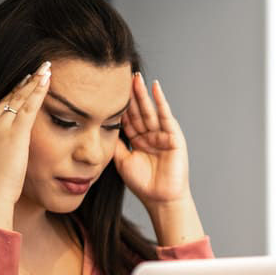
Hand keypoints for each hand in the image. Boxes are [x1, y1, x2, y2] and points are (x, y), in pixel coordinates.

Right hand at [0, 62, 51, 228]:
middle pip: (6, 99)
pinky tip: (47, 79)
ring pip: (18, 98)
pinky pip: (29, 106)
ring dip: (33, 82)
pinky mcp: (13, 132)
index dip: (11, 96)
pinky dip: (38, 91)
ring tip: (45, 68)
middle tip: (35, 69)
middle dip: (22, 85)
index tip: (21, 85)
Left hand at [114, 73, 190, 206]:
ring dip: (143, 94)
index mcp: (138, 140)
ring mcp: (162, 134)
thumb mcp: (121, 160)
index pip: (127, 118)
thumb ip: (114, 142)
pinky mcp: (174, 136)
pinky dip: (160, 101)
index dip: (118, 105)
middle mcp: (150, 135)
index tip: (108, 89)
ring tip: (135, 77)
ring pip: (149, 110)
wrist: (160, 199)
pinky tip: (155, 87)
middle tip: (121, 75)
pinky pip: (165, 115)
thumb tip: (101, 124)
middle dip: (130, 95)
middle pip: (137, 111)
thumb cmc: (142, 184)